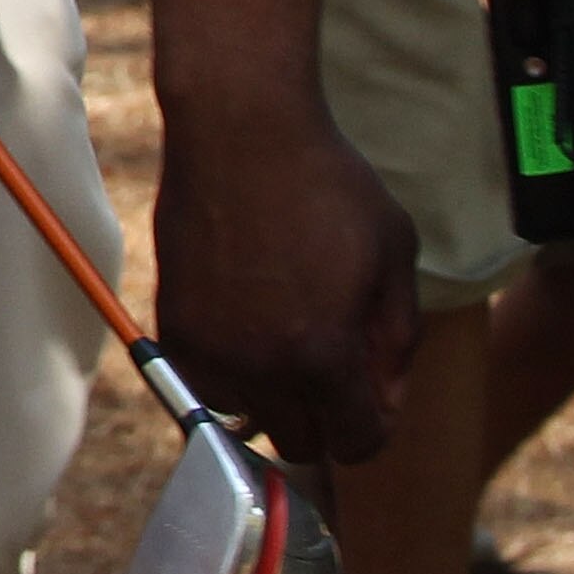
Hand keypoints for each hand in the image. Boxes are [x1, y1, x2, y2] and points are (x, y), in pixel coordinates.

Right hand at [151, 107, 419, 462]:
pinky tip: (245, 326)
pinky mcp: (173, 322)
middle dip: (324, 415)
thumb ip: (399, 338)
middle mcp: (260, 364)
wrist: (239, 129)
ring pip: (245, 418)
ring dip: (270, 398)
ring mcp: (209, 346)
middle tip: (331, 365)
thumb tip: (384, 394)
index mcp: (324, 354)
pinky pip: (201, 382)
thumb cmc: (327, 183)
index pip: (357, 443)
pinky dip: (225, 371)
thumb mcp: (394, 254)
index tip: (372, 391)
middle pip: (299, 444)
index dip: (376, 422)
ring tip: (282, 345)